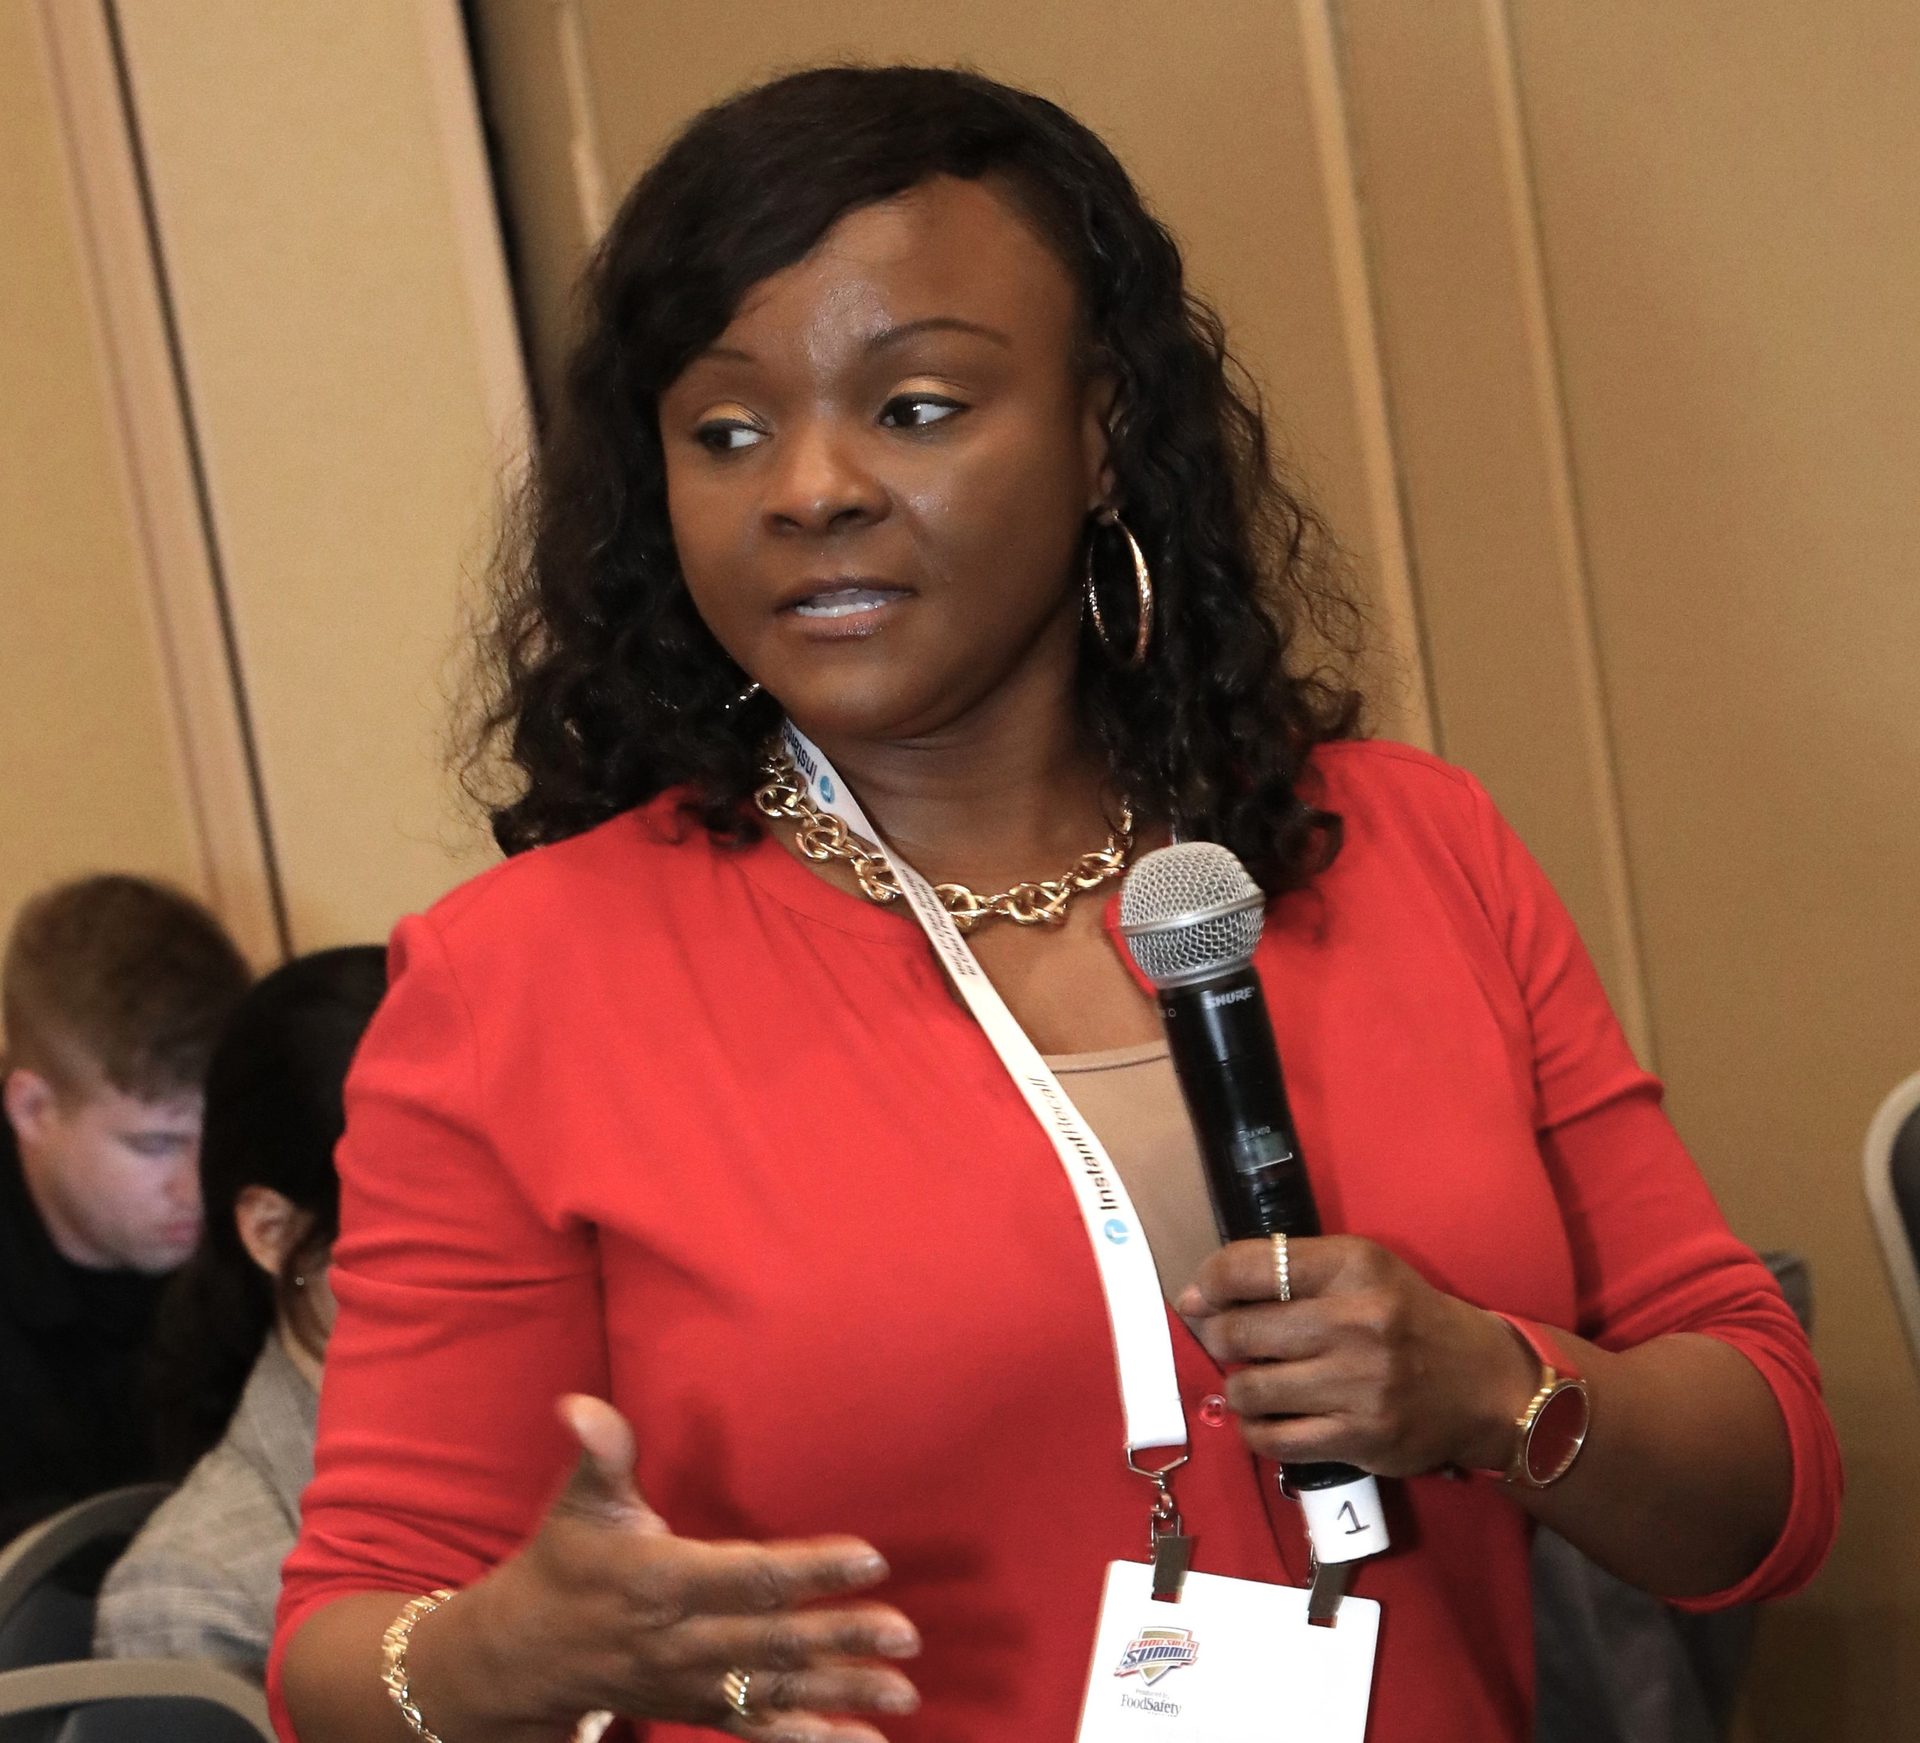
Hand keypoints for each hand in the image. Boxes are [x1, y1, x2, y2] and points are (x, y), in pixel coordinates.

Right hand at [429, 1395, 921, 1742]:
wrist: (523, 1658)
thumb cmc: (566, 1563)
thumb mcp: (578, 1503)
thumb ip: (600, 1452)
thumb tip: (579, 1403)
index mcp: (661, 1583)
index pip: (748, 1576)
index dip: (810, 1569)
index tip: (870, 1557)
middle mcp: (680, 1642)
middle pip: (773, 1641)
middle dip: (841, 1637)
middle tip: (907, 1633)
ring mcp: (692, 1685)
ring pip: (776, 1691)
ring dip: (841, 1691)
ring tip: (902, 1689)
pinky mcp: (698, 1710)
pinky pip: (759, 1731)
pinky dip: (810, 1739)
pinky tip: (862, 1739)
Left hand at [1174, 1236, 1538, 1478]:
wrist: (1484, 1384)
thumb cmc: (1407, 1318)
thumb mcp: (1359, 1271)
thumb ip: (1284, 1271)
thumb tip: (1196, 1295)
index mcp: (1353, 1266)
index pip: (1249, 1266)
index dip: (1209, 1282)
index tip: (1198, 1297)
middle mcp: (1357, 1321)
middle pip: (1240, 1332)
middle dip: (1217, 1339)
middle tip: (1225, 1343)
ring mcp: (1360, 1384)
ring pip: (1250, 1390)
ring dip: (1238, 1388)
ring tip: (1253, 1382)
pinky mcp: (1362, 1438)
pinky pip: (1274, 1441)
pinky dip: (1255, 1430)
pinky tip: (1266, 1419)